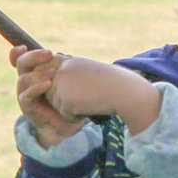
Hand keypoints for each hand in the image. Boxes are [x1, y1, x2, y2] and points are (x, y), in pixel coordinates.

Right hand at [13, 46, 79, 147]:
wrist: (68, 124)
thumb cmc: (68, 99)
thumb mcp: (67, 79)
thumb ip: (62, 67)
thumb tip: (64, 54)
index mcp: (34, 71)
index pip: (20, 58)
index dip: (17, 52)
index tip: (24, 46)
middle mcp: (27, 81)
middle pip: (21, 64)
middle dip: (33, 57)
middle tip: (49, 54)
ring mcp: (25, 94)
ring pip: (23, 79)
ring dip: (38, 73)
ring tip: (54, 72)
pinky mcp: (27, 107)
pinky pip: (26, 95)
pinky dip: (36, 88)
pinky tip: (48, 84)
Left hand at [42, 54, 164, 132]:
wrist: (124, 91)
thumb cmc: (110, 83)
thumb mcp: (87, 71)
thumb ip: (70, 71)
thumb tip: (57, 68)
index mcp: (66, 61)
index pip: (56, 81)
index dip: (71, 89)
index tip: (87, 86)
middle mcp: (61, 70)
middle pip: (52, 94)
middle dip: (68, 99)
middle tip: (89, 92)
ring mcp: (61, 85)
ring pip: (57, 106)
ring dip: (72, 108)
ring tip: (90, 98)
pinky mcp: (65, 101)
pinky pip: (65, 115)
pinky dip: (77, 116)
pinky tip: (91, 106)